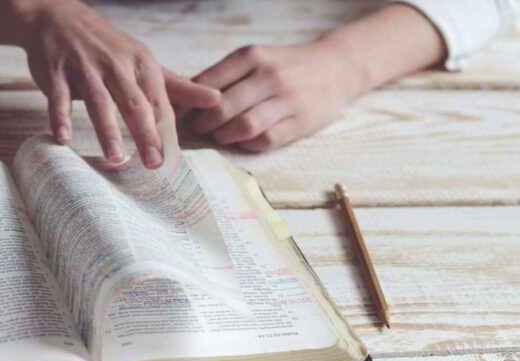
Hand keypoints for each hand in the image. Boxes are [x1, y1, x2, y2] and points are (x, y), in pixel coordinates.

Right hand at [0, 0, 219, 167]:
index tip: (171, 160)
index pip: (158, 101)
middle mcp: (115, 64)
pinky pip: (59, 97)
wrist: (60, 18)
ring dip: (107, 130)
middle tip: (154, 163)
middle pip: (133, 103)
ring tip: (116, 157)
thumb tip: (215, 99)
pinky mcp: (56, 72)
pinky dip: (60, 117)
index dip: (165, 131)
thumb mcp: (144, 61)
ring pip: (99, 101)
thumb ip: (177, 86)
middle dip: (145, 133)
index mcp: (141, 63)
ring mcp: (84, 68)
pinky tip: (63, 139)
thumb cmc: (107, 48)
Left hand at [187, 40, 363, 151]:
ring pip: (243, 127)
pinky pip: (264, 141)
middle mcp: (269, 75)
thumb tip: (184, 101)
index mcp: (252, 57)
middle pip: (222, 108)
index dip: (190, 104)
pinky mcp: (300, 122)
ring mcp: (287, 99)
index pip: (207, 84)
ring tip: (220, 135)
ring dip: (224, 136)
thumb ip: (222, 77)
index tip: (183, 114)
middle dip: (203, 124)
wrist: (336, 67)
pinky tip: (244, 141)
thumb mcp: (255, 59)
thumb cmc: (284, 66)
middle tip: (198, 129)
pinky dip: (247, 145)